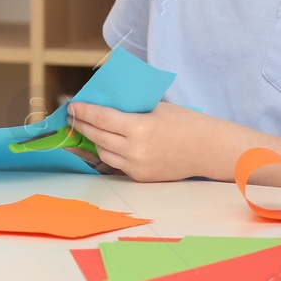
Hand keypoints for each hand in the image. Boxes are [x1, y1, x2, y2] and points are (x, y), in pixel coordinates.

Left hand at [66, 99, 235, 181]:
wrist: (208, 149)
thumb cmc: (185, 122)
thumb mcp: (156, 107)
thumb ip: (129, 108)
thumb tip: (102, 103)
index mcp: (139, 127)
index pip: (100, 118)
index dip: (83, 112)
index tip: (72, 106)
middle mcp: (135, 150)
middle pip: (97, 136)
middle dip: (82, 125)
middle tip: (72, 117)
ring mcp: (137, 167)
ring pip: (102, 153)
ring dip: (93, 140)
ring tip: (86, 129)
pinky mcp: (141, 177)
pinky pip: (116, 164)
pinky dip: (108, 153)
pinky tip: (103, 143)